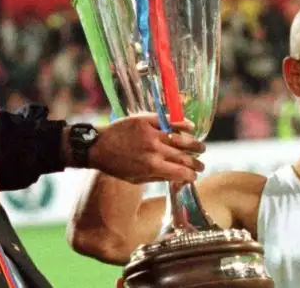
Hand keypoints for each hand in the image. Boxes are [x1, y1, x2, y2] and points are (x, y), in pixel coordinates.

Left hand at [89, 114, 205, 183]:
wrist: (97, 146)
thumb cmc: (116, 166)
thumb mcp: (136, 179)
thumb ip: (158, 177)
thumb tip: (177, 177)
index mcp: (152, 166)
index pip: (181, 172)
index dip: (191, 175)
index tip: (194, 176)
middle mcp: (154, 150)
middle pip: (184, 156)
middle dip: (196, 162)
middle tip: (202, 164)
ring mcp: (151, 133)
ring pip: (180, 138)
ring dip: (194, 144)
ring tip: (201, 147)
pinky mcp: (146, 120)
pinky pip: (169, 121)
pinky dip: (182, 124)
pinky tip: (191, 127)